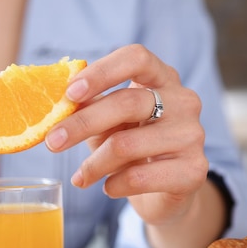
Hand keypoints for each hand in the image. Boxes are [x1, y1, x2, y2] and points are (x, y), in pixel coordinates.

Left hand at [45, 44, 208, 226]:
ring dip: (93, 164)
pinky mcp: (194, 170)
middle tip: (52, 142)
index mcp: (161, 77)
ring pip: (127, 144)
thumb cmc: (130, 144)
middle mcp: (183, 100)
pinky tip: (107, 187)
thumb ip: (89, 106)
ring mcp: (192, 134)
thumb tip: (56, 101)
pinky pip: (140, 176)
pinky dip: (114, 184)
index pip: (136, 57)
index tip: (69, 93)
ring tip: (80, 177)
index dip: (101, 72)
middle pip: (127, 102)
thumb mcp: (107, 121)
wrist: (165, 190)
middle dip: (82, 124)